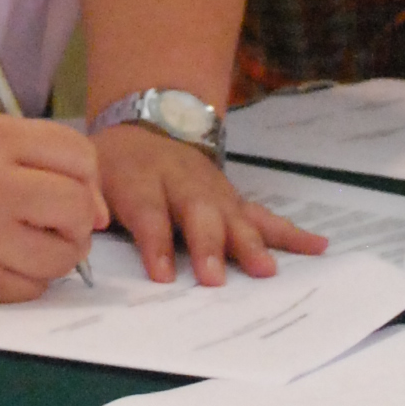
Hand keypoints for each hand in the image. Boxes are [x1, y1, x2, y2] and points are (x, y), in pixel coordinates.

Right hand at [0, 119, 105, 301]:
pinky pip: (35, 288)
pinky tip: (2, 259)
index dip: (87, 179)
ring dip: (58, 253)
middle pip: (77, 208)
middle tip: (53, 220)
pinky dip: (29, 277)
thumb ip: (49, 160)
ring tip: (27, 241)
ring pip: (64, 256)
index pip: (80, 157)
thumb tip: (102, 215)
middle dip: (77, 219)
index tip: (70, 189)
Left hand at [94, 126, 325, 285]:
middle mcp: (182, 183)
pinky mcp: (233, 198)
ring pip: (235, 214)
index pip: (148, 212)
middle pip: (198, 213)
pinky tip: (318, 246)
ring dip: (250, 243)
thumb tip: (86, 231)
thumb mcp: (90, 175)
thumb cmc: (114, 164)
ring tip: (266, 271)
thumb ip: (89, 202)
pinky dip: (290, 232)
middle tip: (214, 280)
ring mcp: (212, 190)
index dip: (156, 243)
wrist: (145, 125)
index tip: (164, 275)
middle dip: (208, 247)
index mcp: (139, 178)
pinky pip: (263, 215)